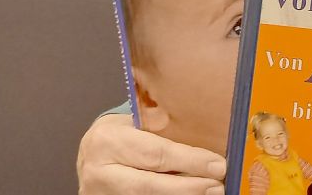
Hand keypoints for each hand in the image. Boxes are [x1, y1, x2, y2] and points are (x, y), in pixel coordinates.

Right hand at [77, 113, 226, 193]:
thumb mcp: (134, 123)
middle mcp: (99, 172)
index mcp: (108, 140)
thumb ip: (161, 129)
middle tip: (217, 185)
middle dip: (188, 187)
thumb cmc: (120, 135)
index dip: (190, 160)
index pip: (156, 153)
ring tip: (209, 192)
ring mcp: (100, 194)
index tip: (218, 165)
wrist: (92, 156)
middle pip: (150, 185)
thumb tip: (207, 136)